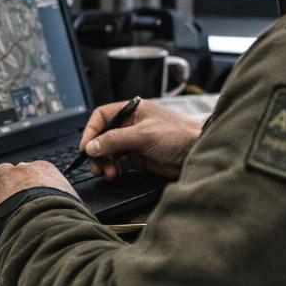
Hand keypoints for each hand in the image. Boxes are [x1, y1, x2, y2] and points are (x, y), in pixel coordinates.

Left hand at [0, 160, 74, 237]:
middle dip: (6, 179)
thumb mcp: (73, 200)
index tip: (26, 185)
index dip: (26, 178)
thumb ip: (66, 196)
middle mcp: (18, 173)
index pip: (29, 167)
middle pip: (6, 170)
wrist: (42, 227)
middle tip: (8, 192)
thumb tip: (75, 206)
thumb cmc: (61, 215)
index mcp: (41, 169)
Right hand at [78, 99, 200, 180]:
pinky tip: (114, 174)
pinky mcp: (141, 158)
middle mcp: (132, 125)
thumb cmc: (179, 134)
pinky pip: (121, 163)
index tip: (86, 147)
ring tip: (106, 172)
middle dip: (97, 152)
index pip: (102, 117)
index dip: (91, 131)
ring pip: (111, 152)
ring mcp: (136, 142)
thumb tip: (92, 146)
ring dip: (105, 163)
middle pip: (104, 137)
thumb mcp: (143, 134)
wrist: (199, 150)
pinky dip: (115, 169)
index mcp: (132, 111)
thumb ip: (115, 140)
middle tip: (95, 165)